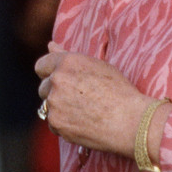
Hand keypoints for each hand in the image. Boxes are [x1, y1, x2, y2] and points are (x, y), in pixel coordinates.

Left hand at [35, 43, 153, 157]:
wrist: (130, 122)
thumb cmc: (119, 91)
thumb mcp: (97, 66)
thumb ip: (68, 56)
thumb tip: (50, 45)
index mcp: (67, 62)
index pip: (41, 66)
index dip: (50, 74)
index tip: (61, 82)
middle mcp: (57, 80)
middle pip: (43, 87)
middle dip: (55, 92)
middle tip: (78, 99)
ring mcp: (54, 103)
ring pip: (47, 106)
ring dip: (59, 109)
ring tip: (83, 112)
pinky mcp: (56, 123)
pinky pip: (53, 124)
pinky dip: (63, 125)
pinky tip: (82, 124)